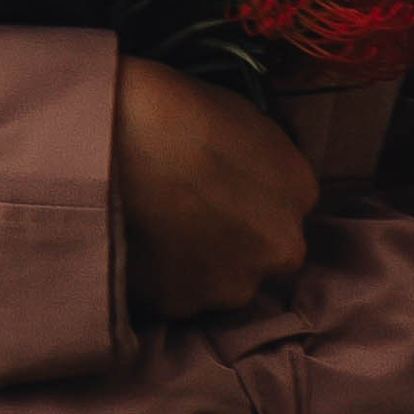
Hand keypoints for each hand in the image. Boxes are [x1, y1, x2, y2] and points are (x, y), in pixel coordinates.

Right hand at [113, 57, 316, 318]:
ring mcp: (233, 283)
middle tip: (190, 213)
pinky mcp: (184, 305)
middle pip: (263, 252)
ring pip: (222, 281)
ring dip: (200, 264)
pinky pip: (176, 293)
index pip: (287, 208)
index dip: (253, 200)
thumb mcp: (246, 119)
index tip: (223, 191)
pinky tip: (139, 243)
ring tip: (159, 228)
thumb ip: (264, 164)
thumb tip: (254, 181)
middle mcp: (280, 248)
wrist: (114, 136)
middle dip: (235, 240)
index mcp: (299, 192)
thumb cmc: (176, 108)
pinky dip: (162, 276)